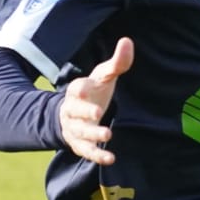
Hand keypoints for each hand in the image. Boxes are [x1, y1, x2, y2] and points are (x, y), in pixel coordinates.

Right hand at [60, 37, 131, 165]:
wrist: (74, 114)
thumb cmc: (94, 91)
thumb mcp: (104, 76)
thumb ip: (117, 62)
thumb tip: (127, 41)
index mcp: (77, 90)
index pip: (77, 88)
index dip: (81, 89)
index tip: (86, 89)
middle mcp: (72, 110)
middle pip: (75, 111)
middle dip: (84, 112)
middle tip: (98, 113)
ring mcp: (74, 128)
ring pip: (80, 132)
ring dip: (92, 135)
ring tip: (108, 135)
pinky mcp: (79, 143)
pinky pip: (86, 151)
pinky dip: (96, 155)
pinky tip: (110, 158)